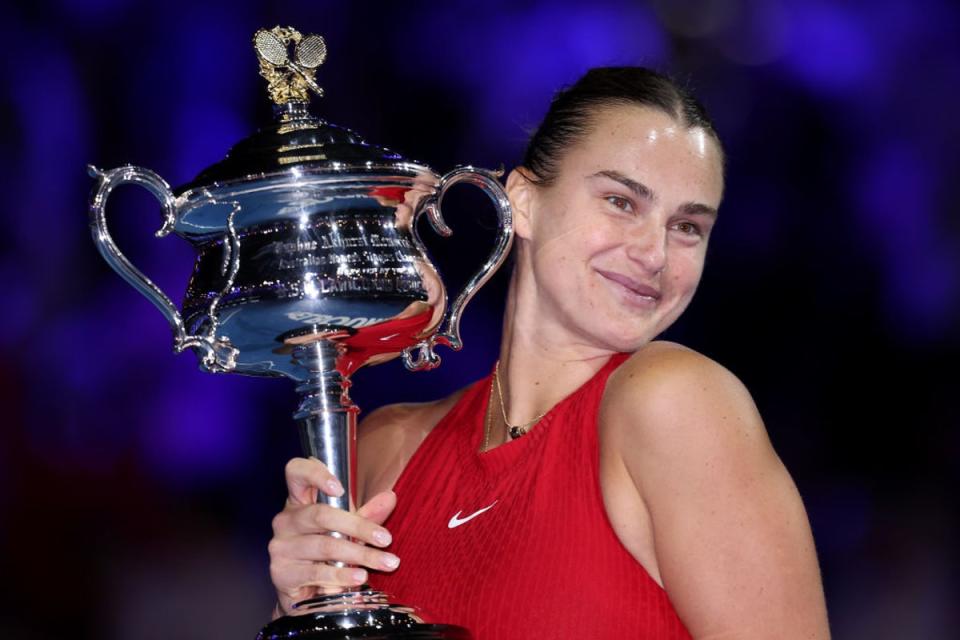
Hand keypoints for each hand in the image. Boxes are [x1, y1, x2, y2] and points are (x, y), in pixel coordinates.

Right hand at [268, 457, 398, 616]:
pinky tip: (360, 577)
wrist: (304, 593)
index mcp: (299, 500)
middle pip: (321, 514)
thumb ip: (367, 515)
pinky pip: (317, 572)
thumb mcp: (348, 530)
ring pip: (325, 546)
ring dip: (360, 555)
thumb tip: (390, 497)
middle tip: (386, 539)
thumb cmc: (326, 553)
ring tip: (385, 563)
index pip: (296, 472)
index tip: (341, 488)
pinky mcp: (281, 572)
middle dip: (359, 527)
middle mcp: (286, 520)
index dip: (315, 474)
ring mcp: (281, 546)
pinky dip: (342, 576)